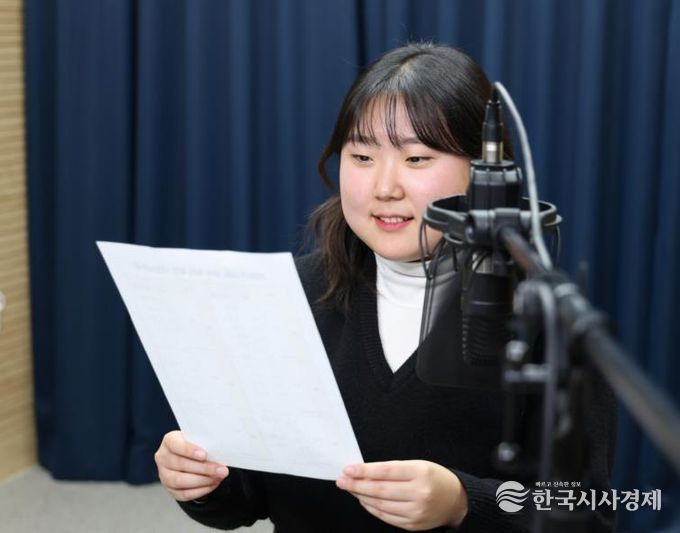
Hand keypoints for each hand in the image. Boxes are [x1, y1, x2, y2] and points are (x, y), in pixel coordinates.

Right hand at [155, 430, 228, 500]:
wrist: (189, 456)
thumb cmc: (196, 445)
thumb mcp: (198, 439)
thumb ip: (204, 444)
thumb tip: (218, 453)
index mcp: (169, 441)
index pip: (175, 444)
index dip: (189, 450)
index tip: (204, 455)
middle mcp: (163, 458)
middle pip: (180, 464)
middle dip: (204, 468)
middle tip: (221, 470)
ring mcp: (164, 475)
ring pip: (180, 481)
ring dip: (203, 480)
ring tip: (218, 477)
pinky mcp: (170, 489)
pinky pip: (184, 494)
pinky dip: (200, 490)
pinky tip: (213, 484)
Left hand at [336, 460, 467, 530]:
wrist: (456, 500)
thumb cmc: (433, 478)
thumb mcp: (417, 465)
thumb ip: (392, 468)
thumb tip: (363, 472)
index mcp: (420, 473)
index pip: (386, 471)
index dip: (364, 471)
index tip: (348, 469)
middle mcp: (419, 493)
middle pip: (380, 490)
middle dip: (357, 485)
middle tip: (342, 480)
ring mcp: (416, 512)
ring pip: (380, 505)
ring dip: (362, 497)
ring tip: (351, 489)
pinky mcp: (413, 525)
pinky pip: (386, 517)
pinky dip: (372, 508)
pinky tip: (364, 500)